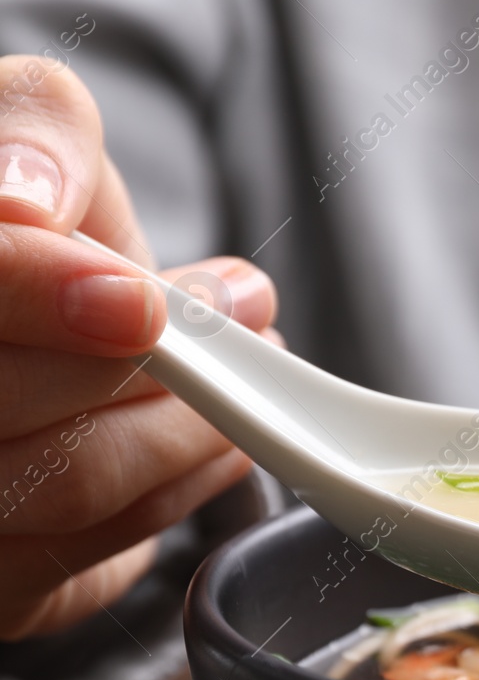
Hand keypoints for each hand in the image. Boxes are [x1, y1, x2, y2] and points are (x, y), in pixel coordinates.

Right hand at [0, 55, 278, 639]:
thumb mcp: (31, 138)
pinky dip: (179, 484)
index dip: (36, 294)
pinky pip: (95, 548)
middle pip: (5, 399)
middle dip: (148, 359)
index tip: (141, 301)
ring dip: (188, 423)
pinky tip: (218, 435)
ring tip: (252, 360)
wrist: (36, 320)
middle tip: (243, 303)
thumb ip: (35, 131)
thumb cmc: (34, 223)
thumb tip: (31, 198)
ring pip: (63, 481)